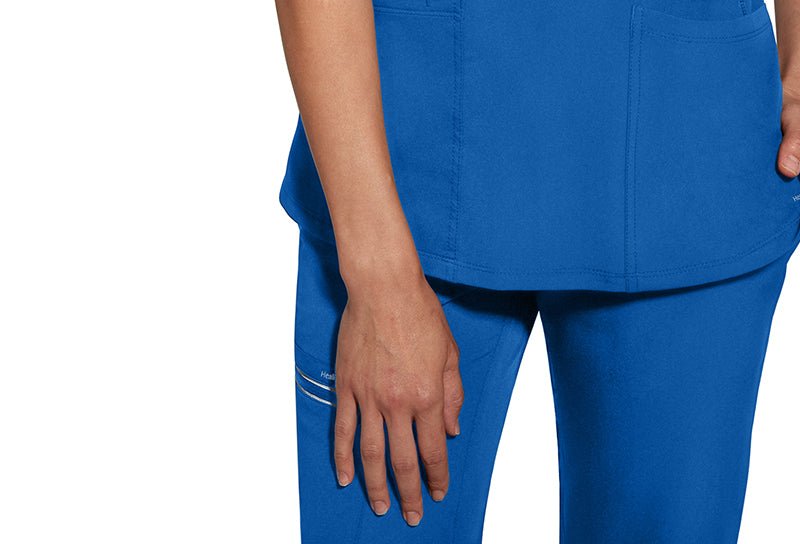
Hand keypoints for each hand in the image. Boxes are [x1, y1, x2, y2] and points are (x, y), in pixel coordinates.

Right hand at [332, 272, 462, 525]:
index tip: (439, 491)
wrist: (384, 288)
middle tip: (411, 515)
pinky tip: (345, 477)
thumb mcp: (450, 352)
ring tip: (381, 506)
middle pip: (403, 460)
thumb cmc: (420, 313)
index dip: (437, 476)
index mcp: (428, 394)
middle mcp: (398, 402)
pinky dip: (343, 457)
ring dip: (376, 485)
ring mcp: (369, 397)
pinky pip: (343, 430)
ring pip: (371, 454)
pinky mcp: (348, 387)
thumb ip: (453, 394)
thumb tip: (452, 429)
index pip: (434, 449)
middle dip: (409, 493)